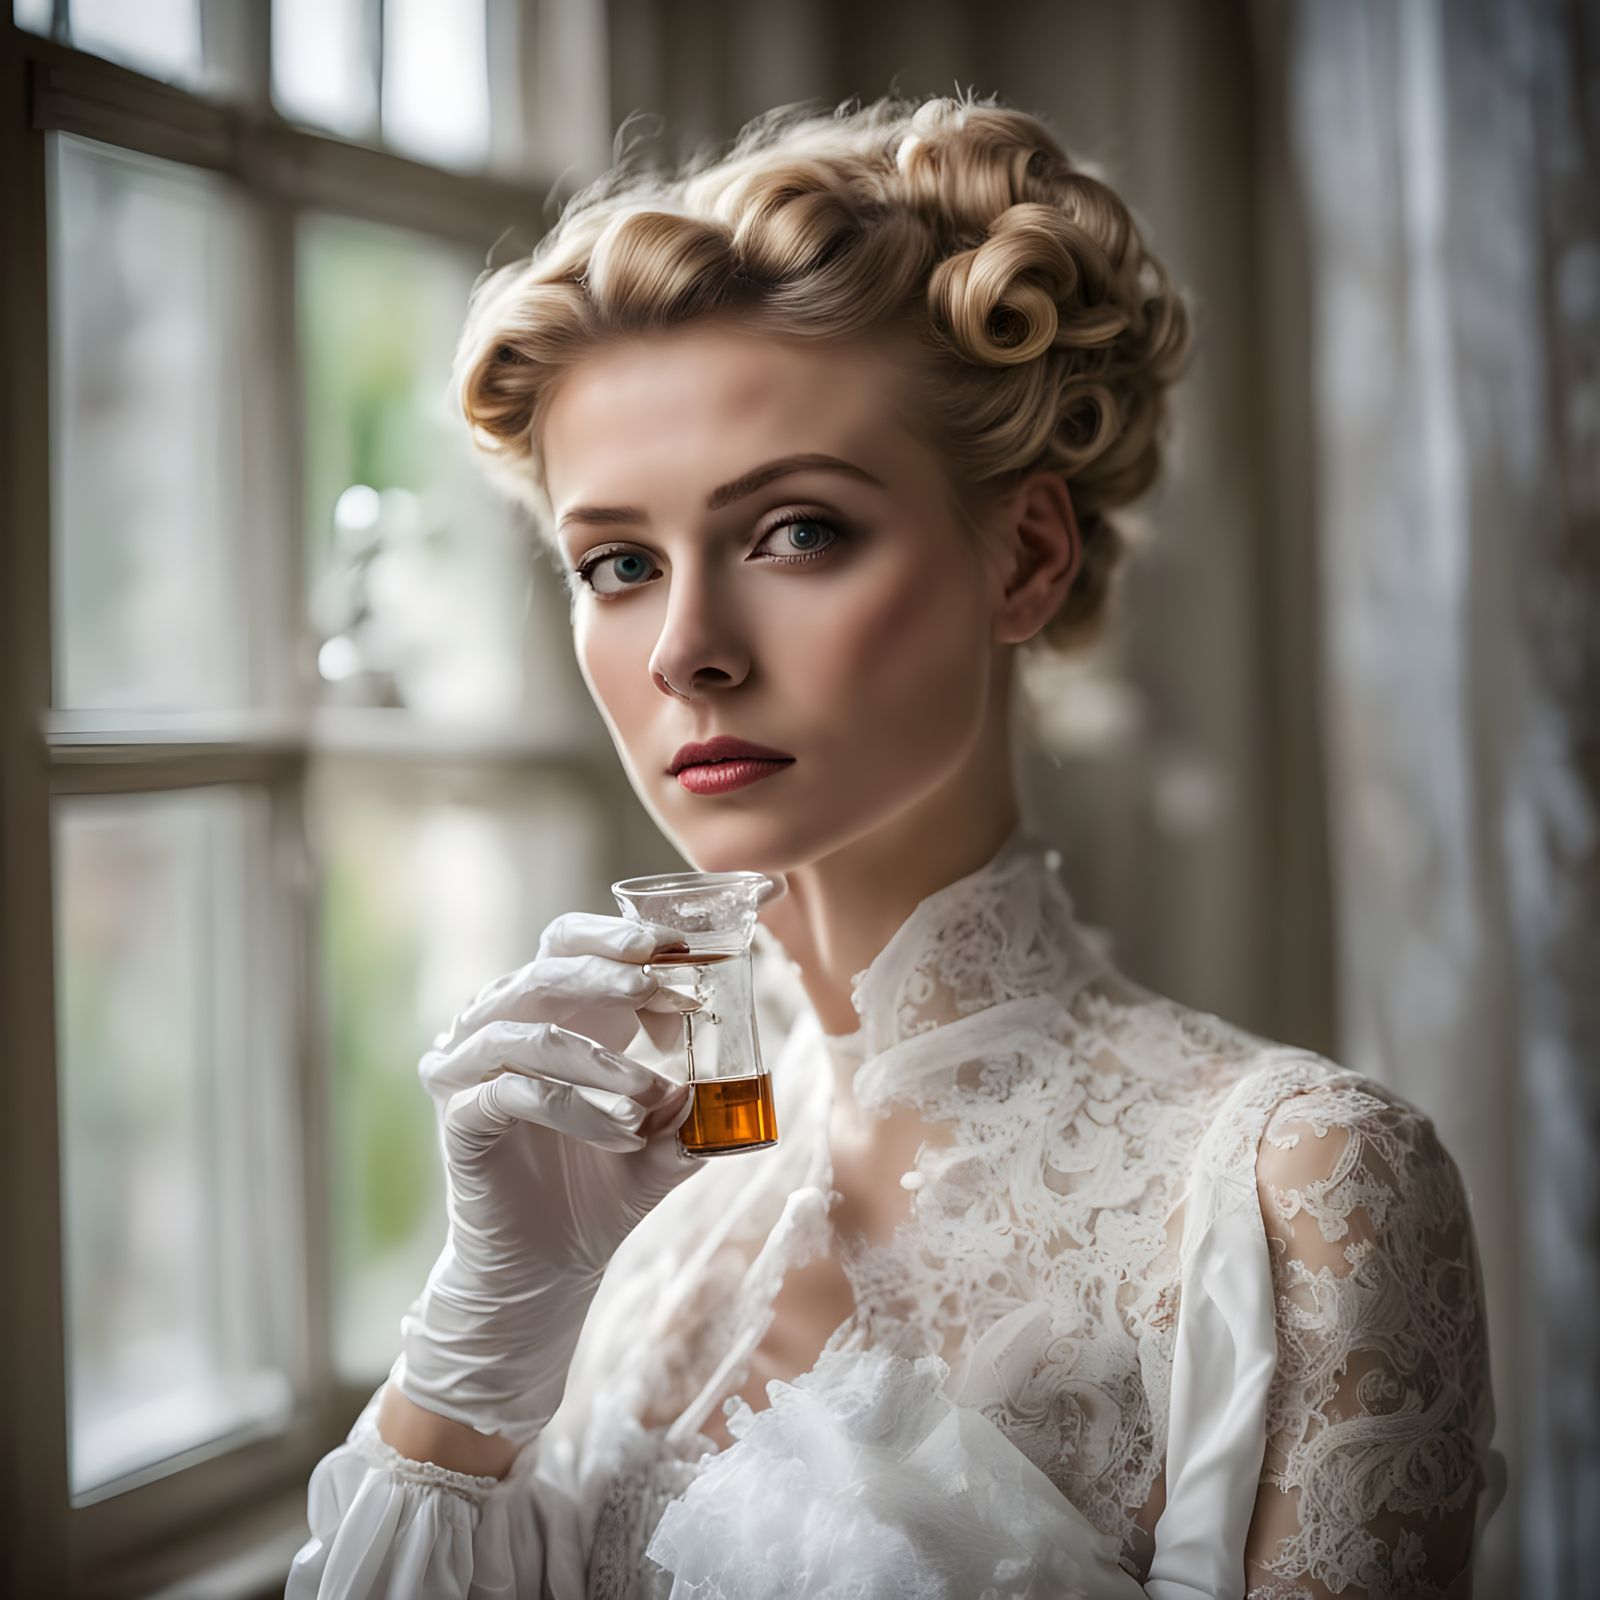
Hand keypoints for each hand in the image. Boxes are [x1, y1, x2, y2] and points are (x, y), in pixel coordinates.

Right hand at [391, 911, 703, 1446]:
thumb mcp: (667, 1141)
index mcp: (555, 1012)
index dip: (627, 934)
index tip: (690, 946)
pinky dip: (575, 1109)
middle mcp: (505, 1025)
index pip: (576, 941)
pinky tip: (623, 1134)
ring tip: (654, 1095)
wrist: (548, 1267)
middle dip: (613, 970)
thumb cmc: (602, 1186)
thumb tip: (743, 1080)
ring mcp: (473, 1069)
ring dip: (601, 1059)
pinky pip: (513, 1092)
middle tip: (666, 987)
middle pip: (547, 964)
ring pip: (530, 1032)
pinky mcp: (460, 1117)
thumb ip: (698, 1106)